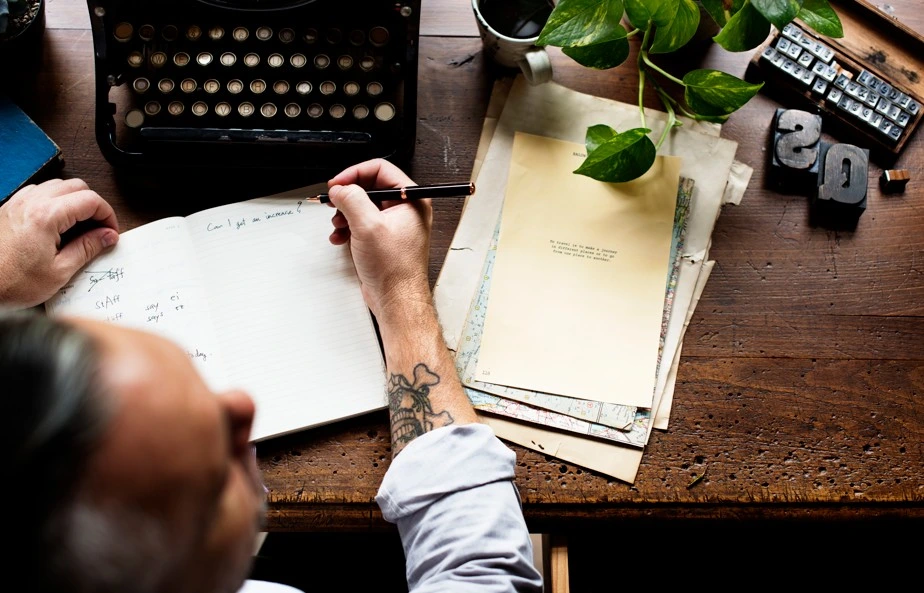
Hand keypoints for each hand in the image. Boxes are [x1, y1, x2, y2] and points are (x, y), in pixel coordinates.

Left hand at [0, 178, 119, 307]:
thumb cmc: (11, 282)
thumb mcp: (60, 271)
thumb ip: (88, 248)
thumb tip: (107, 236)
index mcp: (46, 216)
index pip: (90, 200)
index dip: (107, 215)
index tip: (110, 231)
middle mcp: (30, 203)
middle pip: (76, 186)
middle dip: (93, 204)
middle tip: (98, 228)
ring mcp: (17, 203)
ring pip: (57, 185)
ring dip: (73, 200)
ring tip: (78, 226)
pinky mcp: (9, 209)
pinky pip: (38, 193)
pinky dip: (53, 201)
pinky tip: (56, 223)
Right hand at [327, 159, 431, 320]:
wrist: (396, 300)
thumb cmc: (395, 269)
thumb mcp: (368, 226)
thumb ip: (352, 200)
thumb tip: (340, 188)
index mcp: (411, 200)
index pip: (381, 170)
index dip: (355, 173)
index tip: (337, 183)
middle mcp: (406, 210)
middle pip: (370, 188)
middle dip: (348, 196)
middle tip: (333, 201)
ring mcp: (395, 225)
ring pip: (363, 206)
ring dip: (345, 214)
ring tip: (338, 225)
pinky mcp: (384, 239)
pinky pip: (363, 224)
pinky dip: (348, 228)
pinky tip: (340, 237)